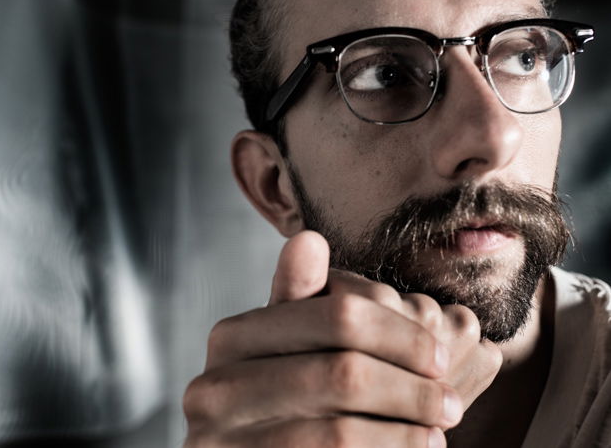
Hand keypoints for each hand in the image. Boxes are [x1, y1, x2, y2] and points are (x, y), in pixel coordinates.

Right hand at [183, 231, 501, 446]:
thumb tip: (309, 238)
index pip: (337, 316)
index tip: (437, 356)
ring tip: (438, 432)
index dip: (399, 335)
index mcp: (232, 336)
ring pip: (341, 430)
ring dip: (405, 431)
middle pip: (343, 375)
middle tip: (451, 403)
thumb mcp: (282, 344)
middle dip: (411, 390)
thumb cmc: (274, 396)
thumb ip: (298, 296)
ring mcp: (222, 440)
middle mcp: (214, 386)